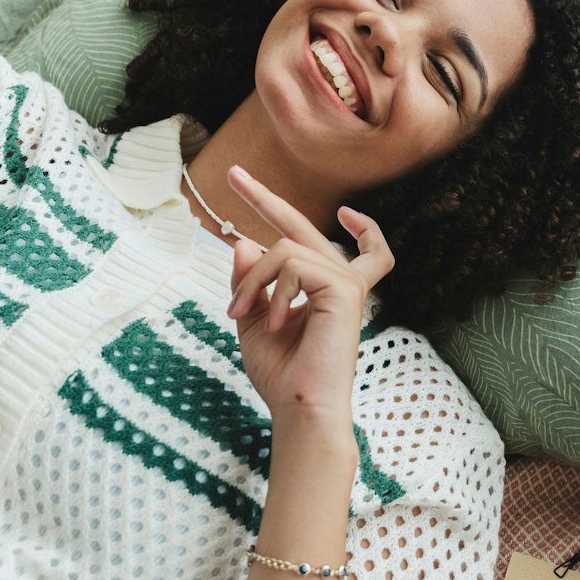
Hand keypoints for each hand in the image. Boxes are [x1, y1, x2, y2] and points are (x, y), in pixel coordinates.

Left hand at [223, 166, 394, 428]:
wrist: (300, 406)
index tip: (255, 189)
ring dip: (252, 280)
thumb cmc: (280, 372)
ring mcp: (346, 281)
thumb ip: (249, 282)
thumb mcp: (252, 319)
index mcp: (319, 286)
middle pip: (298, 225)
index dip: (285, 210)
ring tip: (239, 312)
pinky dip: (274, 292)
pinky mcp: (345, 288)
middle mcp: (338, 278)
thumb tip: (243, 243)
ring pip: (283, 248)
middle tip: (233, 173)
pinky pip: (294, 264)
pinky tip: (277, 322)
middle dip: (262, 197)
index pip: (307, 238)